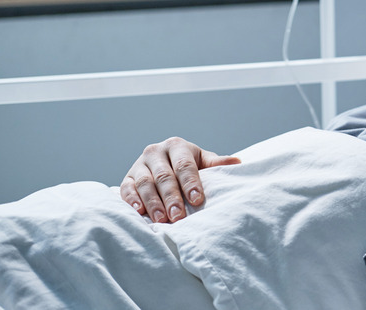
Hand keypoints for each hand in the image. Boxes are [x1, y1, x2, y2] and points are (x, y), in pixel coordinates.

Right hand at [120, 137, 240, 222]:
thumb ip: (216, 164)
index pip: (184, 165)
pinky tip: (139, 211)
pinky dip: (132, 200)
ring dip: (153, 203)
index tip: (198, 199)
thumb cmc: (188, 165)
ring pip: (145, 183)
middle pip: (164, 177)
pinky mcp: (127, 177)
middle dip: (172, 198)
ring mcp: (139, 164)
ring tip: (161, 219)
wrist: (163, 163)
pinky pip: (127, 188)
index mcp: (177, 146)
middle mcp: (156, 152)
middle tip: (178, 216)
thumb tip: (238, 162)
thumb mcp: (202, 161)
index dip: (191, 183)